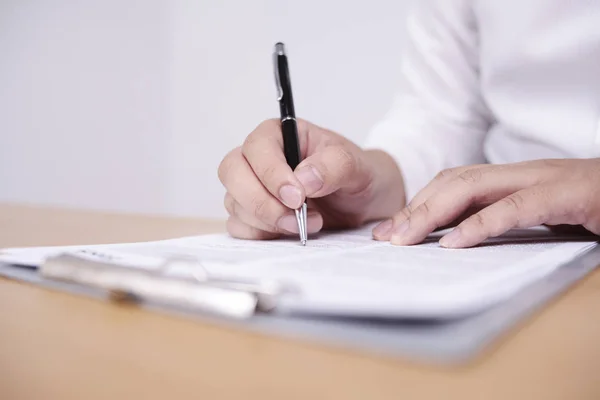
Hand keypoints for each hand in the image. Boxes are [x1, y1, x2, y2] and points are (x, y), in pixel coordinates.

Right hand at [218, 118, 404, 238]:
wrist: (363, 202)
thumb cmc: (356, 174)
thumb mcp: (356, 165)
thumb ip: (333, 165)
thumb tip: (303, 178)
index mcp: (279, 134)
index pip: (257, 148)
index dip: (271, 174)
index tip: (297, 197)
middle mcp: (259, 158)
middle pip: (232, 172)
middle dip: (261, 201)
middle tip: (295, 218)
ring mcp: (251, 187)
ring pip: (234, 202)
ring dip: (267, 221)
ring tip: (308, 224)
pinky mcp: (252, 214)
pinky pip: (238, 226)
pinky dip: (261, 234)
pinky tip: (290, 231)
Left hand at [372, 158, 599, 247]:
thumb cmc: (589, 206)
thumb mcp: (536, 215)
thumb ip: (499, 221)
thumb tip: (453, 243)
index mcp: (509, 178)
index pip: (451, 185)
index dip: (417, 205)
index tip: (387, 232)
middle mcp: (519, 173)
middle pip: (452, 182)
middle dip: (415, 209)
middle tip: (384, 238)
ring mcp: (543, 179)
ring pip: (474, 187)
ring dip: (434, 213)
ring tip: (405, 239)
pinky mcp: (569, 193)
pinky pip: (517, 207)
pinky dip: (482, 224)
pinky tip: (455, 243)